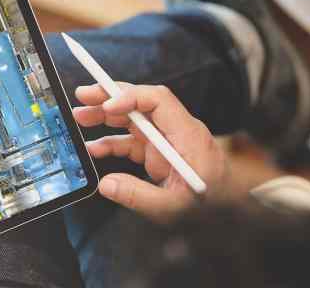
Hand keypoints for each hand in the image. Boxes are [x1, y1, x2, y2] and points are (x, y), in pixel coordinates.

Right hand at [73, 83, 227, 219]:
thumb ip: (138, 196)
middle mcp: (176, 131)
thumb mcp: (174, 207)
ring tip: (79, 117)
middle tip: (82, 96)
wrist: (230, 212)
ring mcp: (166, 140)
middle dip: (110, 96)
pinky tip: (93, 147)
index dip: (130, 97)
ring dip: (105, 116)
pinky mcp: (158, 152)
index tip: (106, 106)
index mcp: (187, 135)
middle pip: (141, 102)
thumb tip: (106, 184)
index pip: (159, 101)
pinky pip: (131, 140)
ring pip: (133, 118)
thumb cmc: (211, 205)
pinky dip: (111, 142)